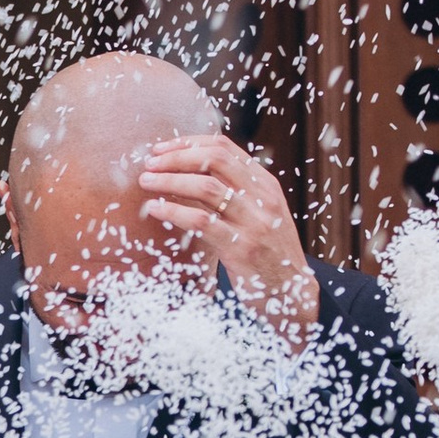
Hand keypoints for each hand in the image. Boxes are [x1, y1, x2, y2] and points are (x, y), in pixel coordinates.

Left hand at [134, 135, 317, 343]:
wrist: (292, 293)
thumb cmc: (267, 252)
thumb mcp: (258, 214)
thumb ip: (232, 192)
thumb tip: (184, 174)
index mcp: (265, 184)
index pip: (223, 147)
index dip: (187, 144)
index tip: (160, 149)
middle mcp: (262, 197)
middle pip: (213, 160)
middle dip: (175, 157)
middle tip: (148, 163)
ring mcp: (254, 222)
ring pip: (205, 187)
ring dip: (169, 180)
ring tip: (146, 182)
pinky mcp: (242, 248)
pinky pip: (201, 221)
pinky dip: (173, 211)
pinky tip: (155, 208)